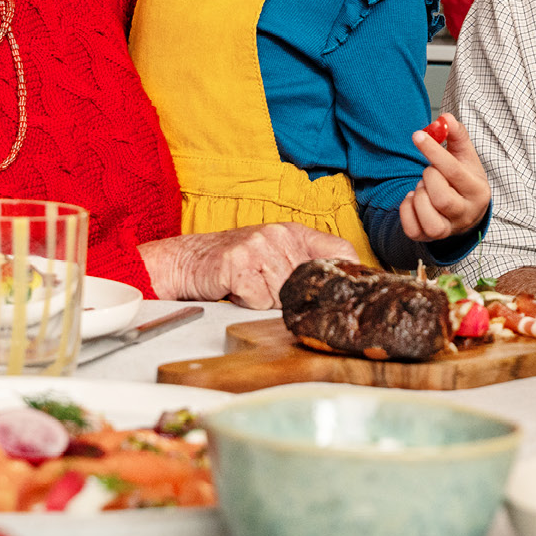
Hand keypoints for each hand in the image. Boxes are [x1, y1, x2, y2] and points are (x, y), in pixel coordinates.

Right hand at [138, 223, 356, 308]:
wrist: (188, 260)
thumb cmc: (235, 263)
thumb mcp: (275, 254)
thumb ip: (304, 264)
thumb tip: (341, 290)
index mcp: (295, 232)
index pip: (341, 251)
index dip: (348, 275)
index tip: (342, 293)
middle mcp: (281, 234)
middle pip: (311, 282)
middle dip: (293, 296)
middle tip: (268, 288)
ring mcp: (260, 247)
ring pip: (285, 295)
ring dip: (267, 301)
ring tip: (250, 286)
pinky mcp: (239, 264)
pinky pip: (260, 300)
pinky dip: (248, 303)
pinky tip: (236, 289)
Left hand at [401, 113, 490, 243]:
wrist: (466, 211)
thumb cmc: (463, 180)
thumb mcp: (466, 157)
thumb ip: (457, 136)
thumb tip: (445, 118)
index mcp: (477, 191)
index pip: (454, 172)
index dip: (433, 152)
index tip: (418, 135)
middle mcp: (465, 214)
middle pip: (441, 198)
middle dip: (428, 178)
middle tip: (430, 172)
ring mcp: (448, 230)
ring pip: (428, 217)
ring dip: (419, 196)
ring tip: (424, 188)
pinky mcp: (430, 238)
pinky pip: (412, 229)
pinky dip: (407, 210)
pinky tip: (414, 200)